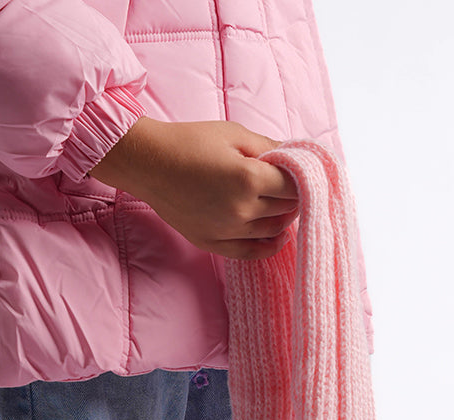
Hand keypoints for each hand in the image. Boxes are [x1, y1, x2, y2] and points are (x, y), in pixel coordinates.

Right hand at [89, 117, 298, 260]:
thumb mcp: (235, 133)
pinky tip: (278, 236)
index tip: (304, 173)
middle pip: (286, 209)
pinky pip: (250, 252)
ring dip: (284, 218)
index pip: (294, 186)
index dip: (304, 178)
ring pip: (272, 231)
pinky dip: (269, 246)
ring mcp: (226, 231)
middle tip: (294, 185)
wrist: (149, 164)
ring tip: (285, 204)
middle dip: (295, 196)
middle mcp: (240, 210)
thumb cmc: (191, 142)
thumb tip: (297, 158)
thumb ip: (270, 147)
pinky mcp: (212, 242)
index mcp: (249, 178)